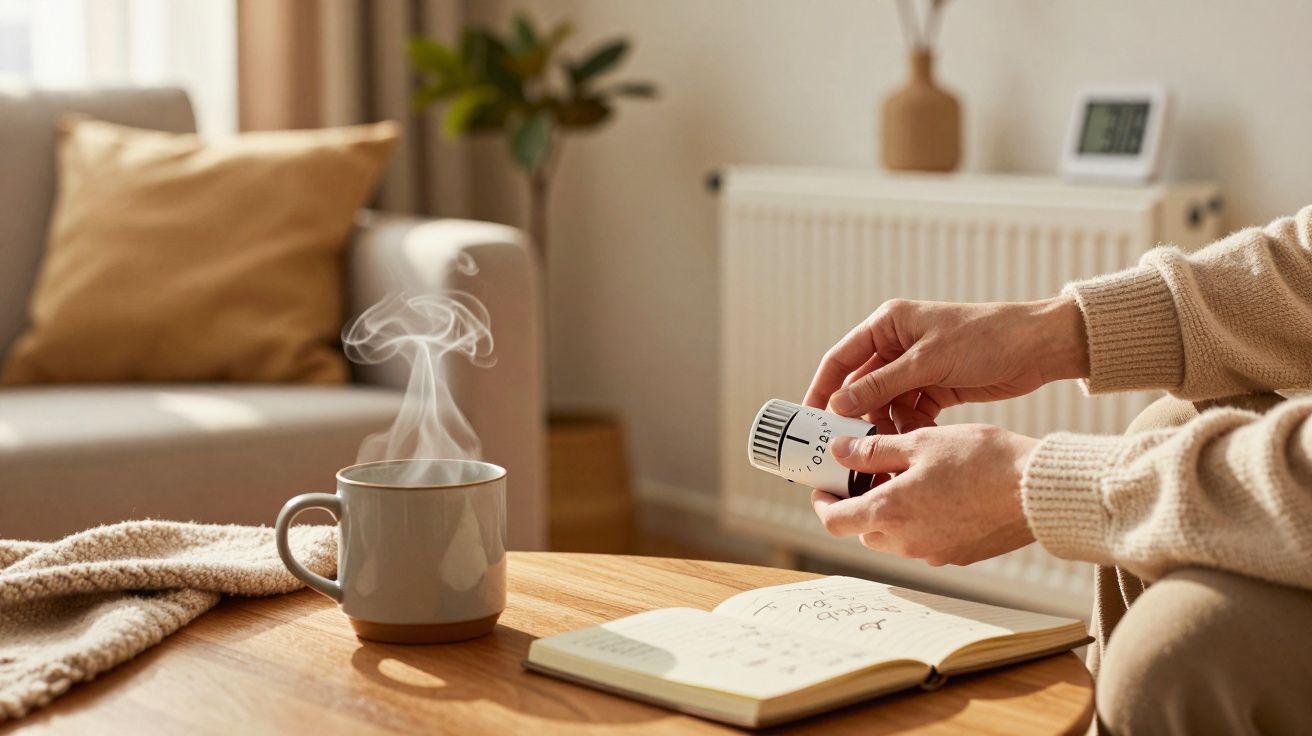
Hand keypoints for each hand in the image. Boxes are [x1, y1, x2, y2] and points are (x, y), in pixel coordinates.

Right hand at [803, 296, 1088, 431]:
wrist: (1038, 348)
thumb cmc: (985, 338)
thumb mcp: (928, 361)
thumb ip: (882, 384)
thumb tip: (839, 403)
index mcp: (888, 324)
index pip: (841, 358)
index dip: (822, 387)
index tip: (809, 417)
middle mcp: (897, 345)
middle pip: (862, 385)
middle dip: (855, 415)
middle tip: (844, 445)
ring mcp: (916, 368)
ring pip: (885, 404)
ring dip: (883, 426)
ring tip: (881, 451)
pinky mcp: (934, 387)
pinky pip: (909, 412)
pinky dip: (907, 427)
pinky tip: (908, 443)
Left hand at [811, 425, 1038, 565]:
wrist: (1037, 490)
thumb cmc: (981, 460)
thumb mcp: (920, 443)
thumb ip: (874, 451)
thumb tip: (840, 452)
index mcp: (889, 513)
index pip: (834, 521)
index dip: (823, 504)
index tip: (825, 487)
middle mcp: (907, 542)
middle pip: (863, 531)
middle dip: (859, 506)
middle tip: (867, 476)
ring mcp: (934, 554)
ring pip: (895, 538)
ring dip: (891, 514)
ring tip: (908, 479)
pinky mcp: (958, 556)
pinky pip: (925, 542)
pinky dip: (921, 522)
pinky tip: (940, 494)